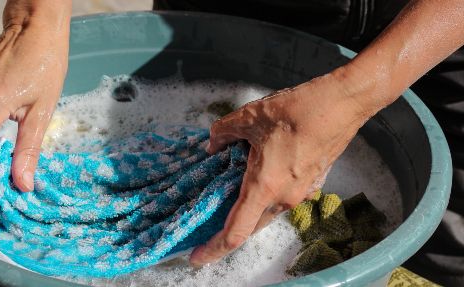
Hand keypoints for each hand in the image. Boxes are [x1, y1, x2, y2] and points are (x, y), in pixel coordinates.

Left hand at [189, 69, 374, 265]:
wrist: (343, 103)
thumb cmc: (299, 110)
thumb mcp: (249, 117)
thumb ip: (223, 132)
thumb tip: (213, 143)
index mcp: (265, 187)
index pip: (236, 231)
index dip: (214, 249)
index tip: (197, 257)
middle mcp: (285, 198)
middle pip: (251, 226)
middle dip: (227, 230)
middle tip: (205, 225)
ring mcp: (302, 193)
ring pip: (267, 211)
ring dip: (247, 208)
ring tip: (227, 194)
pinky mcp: (312, 183)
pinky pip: (282, 198)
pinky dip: (264, 194)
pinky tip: (256, 174)